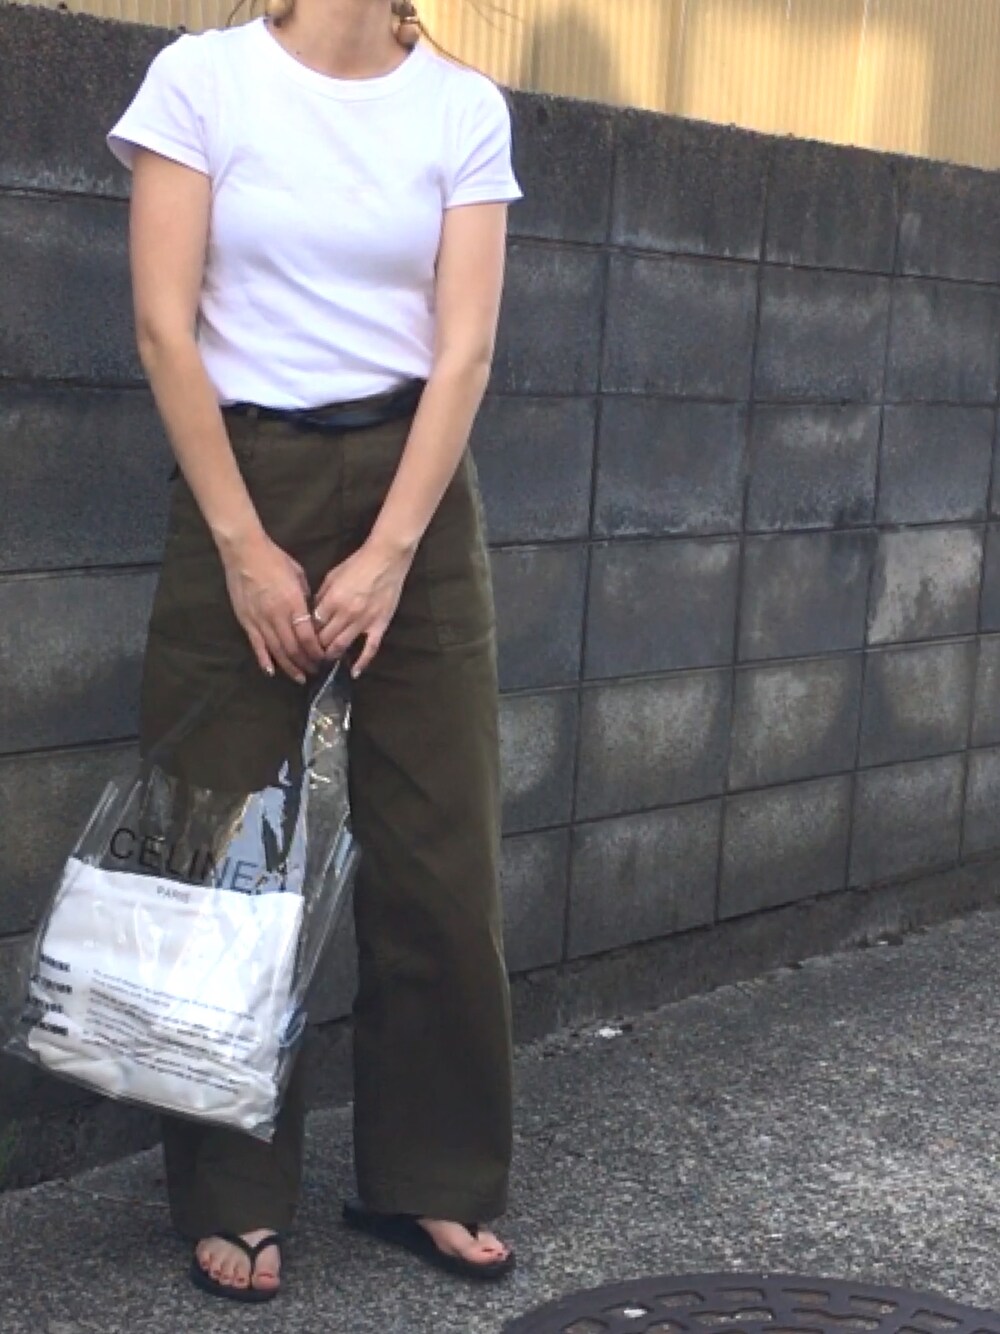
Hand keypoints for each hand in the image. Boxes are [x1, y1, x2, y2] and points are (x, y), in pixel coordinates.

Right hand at [222, 531, 324, 683]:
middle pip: (294, 647)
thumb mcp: (298, 576)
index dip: (316, 651)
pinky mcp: (246, 621)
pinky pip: (257, 645)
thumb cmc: (274, 559)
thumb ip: (305, 598)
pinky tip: (272, 671)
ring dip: (290, 666)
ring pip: (277, 651)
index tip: (324, 658)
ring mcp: (260, 620)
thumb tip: (311, 615)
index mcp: (293, 603)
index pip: (308, 635)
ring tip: (299, 677)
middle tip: (315, 670)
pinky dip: (265, 660)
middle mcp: (277, 615)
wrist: (245, 552)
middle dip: (306, 662)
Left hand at [313, 538, 413, 676]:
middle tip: (311, 655)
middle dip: (315, 649)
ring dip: (331, 656)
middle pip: (324, 639)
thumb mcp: (332, 576)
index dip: (306, 635)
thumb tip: (313, 612)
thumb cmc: (358, 564)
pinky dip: (362, 663)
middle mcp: (346, 613)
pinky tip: (354, 672)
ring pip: (342, 646)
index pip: (313, 625)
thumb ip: (321, 596)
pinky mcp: (379, 625)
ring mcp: (364, 621)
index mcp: (332, 600)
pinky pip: (370, 648)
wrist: (386, 558)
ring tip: (326, 662)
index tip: (303, 640)